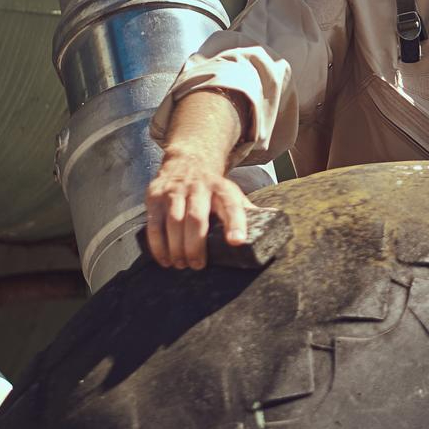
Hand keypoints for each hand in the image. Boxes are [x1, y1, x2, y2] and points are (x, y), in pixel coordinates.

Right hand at [144, 145, 254, 269]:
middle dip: (196, 246)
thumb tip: (274, 218)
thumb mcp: (232, 194)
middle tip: (197, 266)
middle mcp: (199, 188)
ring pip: (174, 222)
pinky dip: (158, 245)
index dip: (235, 224)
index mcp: (223, 189)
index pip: (231, 206)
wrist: (187, 162)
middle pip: (196, 218)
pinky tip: (165, 259)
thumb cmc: (213, 188)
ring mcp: (175, 191)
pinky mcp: (155, 196)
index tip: (238, 242)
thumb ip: (247, 210)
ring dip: (176, 248)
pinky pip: (154, 224)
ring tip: (181, 264)